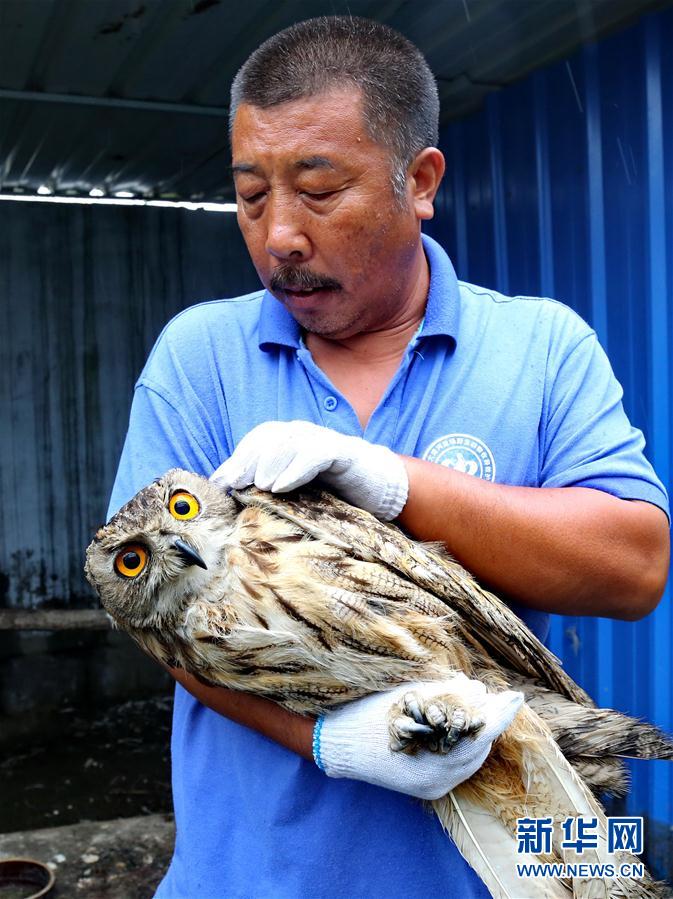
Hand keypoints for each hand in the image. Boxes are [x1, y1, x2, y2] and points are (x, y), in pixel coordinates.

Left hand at [211, 420, 408, 520]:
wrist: (379, 488)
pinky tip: (282, 486)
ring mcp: (324, 440)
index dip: (237, 458)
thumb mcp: (295, 490)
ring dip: (270, 462)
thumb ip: (267, 488)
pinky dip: (297, 468)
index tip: (219, 483)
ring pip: (291, 441)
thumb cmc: (333, 491)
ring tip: (258, 485)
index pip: (257, 440)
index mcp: (289, 440)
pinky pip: (317, 453)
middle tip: (232, 484)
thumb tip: (228, 496)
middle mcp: (304, 434)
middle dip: (247, 460)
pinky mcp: (344, 451)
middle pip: (269, 437)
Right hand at [313, 676, 523, 799]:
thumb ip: (447, 696)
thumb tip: (479, 691)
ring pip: (471, 759)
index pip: (480, 735)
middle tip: (497, 697)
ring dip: (478, 733)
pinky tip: (462, 726)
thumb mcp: (410, 699)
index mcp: (433, 759)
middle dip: (489, 721)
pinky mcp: (427, 787)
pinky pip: (458, 766)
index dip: (501, 715)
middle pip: (479, 748)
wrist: (338, 745)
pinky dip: (464, 746)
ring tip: (481, 708)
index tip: (517, 697)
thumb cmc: (371, 714)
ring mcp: (433, 787)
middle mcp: (438, 780)